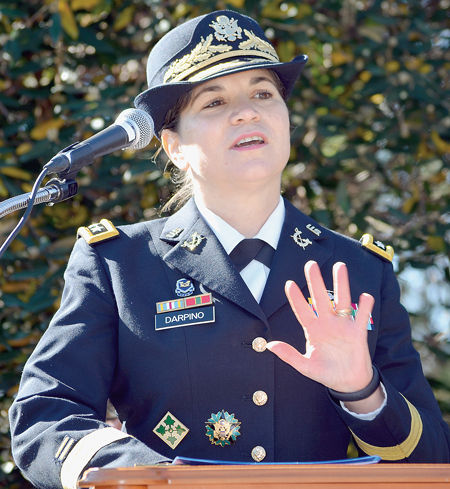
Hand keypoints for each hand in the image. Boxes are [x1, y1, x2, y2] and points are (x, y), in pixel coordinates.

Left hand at [267, 260, 374, 392]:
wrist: (348, 382)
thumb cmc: (325, 372)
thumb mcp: (305, 366)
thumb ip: (288, 355)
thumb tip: (269, 345)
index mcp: (312, 330)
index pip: (302, 310)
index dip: (295, 298)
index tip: (289, 283)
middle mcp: (327, 323)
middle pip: (320, 298)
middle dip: (315, 281)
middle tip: (310, 264)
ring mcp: (342, 325)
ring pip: (341, 300)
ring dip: (341, 283)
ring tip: (340, 266)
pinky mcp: (358, 332)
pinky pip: (362, 315)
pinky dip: (364, 306)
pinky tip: (365, 296)